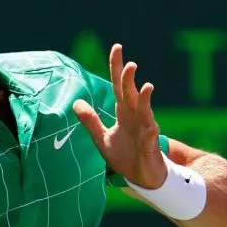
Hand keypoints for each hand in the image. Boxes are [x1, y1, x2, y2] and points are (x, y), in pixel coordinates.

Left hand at [72, 44, 166, 188]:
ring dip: (145, 100)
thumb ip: (91, 121)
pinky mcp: (150, 147)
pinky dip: (150, 131)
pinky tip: (150, 125)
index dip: (117, 68)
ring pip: (145, 112)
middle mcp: (136, 118)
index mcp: (124, 113)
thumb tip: (76, 102)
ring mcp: (145, 131)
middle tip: (129, 64)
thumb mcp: (102, 138)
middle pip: (131, 94)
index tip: (116, 47)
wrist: (141, 178)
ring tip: (145, 87)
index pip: (119, 86)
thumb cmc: (125, 156)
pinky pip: (150, 137)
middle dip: (130, 80)